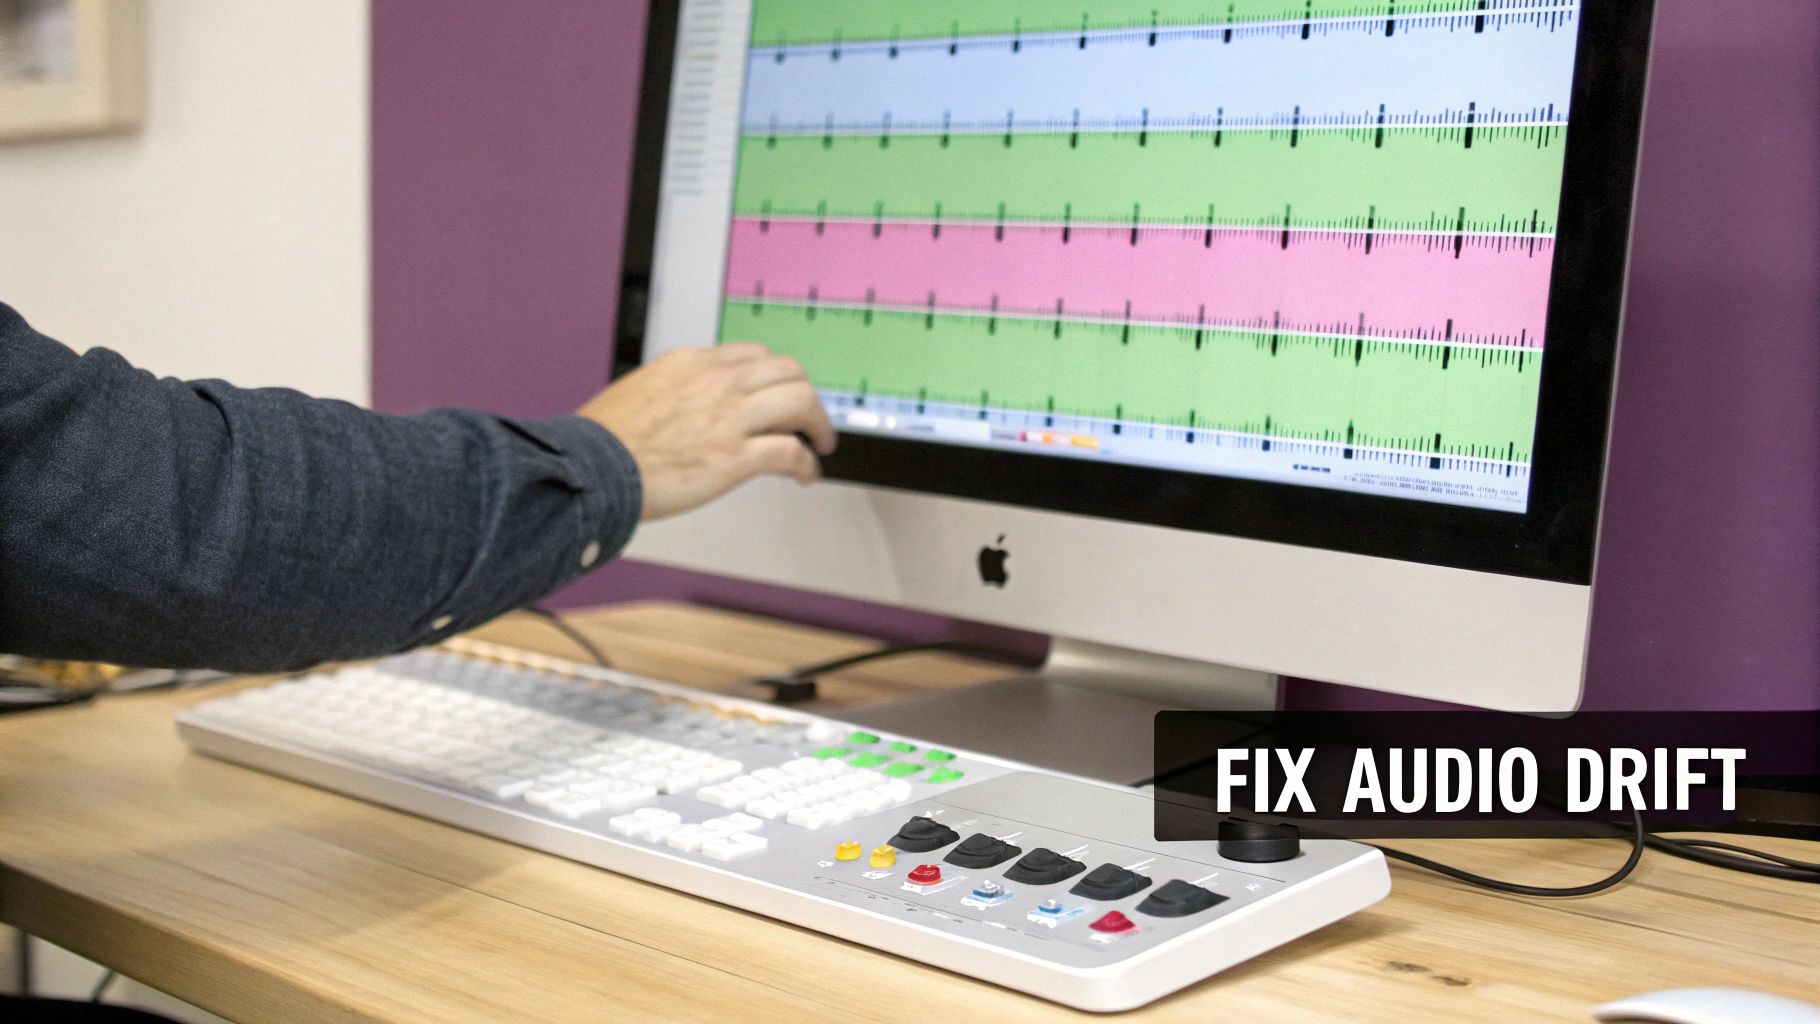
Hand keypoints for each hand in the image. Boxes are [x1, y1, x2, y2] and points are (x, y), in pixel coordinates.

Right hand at [578, 343, 836, 519]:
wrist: (589, 467)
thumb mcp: (641, 391)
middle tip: (809, 418)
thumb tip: (690, 409)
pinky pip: (791, 452)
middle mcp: (718, 382)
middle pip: (788, 371)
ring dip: (818, 424)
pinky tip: (806, 475)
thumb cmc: (604, 440)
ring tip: (820, 443)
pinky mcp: (735, 456)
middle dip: (805, 395)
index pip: (753, 355)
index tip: (777, 395)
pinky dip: (807, 464)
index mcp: (693, 363)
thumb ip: (676, 392)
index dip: (773, 377)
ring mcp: (730, 418)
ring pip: (801, 401)